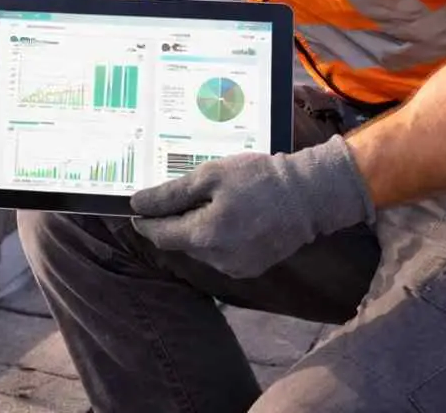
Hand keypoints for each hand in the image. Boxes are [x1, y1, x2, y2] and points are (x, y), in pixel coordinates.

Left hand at [128, 135, 375, 278]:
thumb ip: (171, 194)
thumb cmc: (258, 179)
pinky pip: (220, 255)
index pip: (160, 234)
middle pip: (179, 242)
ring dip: (195, 229)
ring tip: (208, 202)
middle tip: (177, 195)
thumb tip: (137, 205)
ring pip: (199, 249)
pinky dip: (215, 238)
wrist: (308, 196)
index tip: (138, 207)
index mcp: (204, 236)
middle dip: (173, 221)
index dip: (146, 221)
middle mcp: (216, 259)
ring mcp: (235, 268)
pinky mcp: (250, 269)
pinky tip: (227, 216)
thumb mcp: (210, 176)